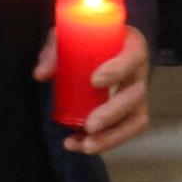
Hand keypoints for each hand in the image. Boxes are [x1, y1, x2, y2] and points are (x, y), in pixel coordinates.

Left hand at [39, 25, 153, 156]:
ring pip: (136, 120)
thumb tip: (41, 75)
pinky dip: (105, 143)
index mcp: (131, 46)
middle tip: (89, 125)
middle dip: (113, 113)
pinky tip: (81, 145)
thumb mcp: (71, 36)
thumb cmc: (89, 39)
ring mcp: (137, 96)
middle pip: (136, 95)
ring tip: (86, 146)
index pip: (133, 56)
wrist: (105, 47)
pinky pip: (126, 131)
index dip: (117, 70)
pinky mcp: (131, 114)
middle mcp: (140, 72)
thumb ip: (56, 51)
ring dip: (112, 137)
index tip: (94, 81)